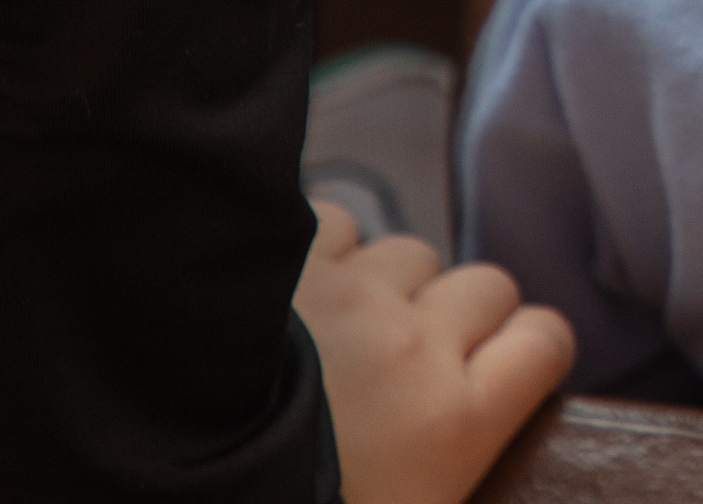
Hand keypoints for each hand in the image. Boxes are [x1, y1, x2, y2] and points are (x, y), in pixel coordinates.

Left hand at [292, 202, 571, 503]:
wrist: (157, 481)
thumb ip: (437, 462)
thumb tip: (449, 435)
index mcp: (452, 425)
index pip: (545, 342)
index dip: (524, 349)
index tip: (495, 369)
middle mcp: (419, 346)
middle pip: (487, 287)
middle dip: (455, 315)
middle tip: (403, 362)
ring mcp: (353, 297)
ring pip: (412, 253)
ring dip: (387, 284)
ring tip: (337, 331)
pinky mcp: (287, 264)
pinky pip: (339, 224)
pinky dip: (324, 251)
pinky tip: (292, 291)